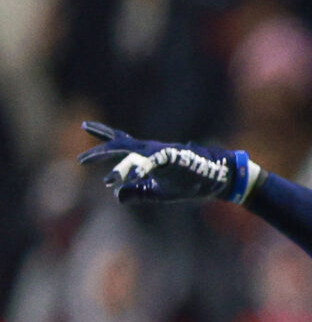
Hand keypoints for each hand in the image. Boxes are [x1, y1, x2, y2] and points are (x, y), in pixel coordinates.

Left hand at [76, 123, 257, 205]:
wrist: (219, 178)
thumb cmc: (191, 183)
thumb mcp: (159, 192)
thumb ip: (138, 192)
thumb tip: (117, 196)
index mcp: (147, 155)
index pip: (121, 141)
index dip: (103, 133)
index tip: (85, 125)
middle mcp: (151, 149)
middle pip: (121, 145)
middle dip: (101, 153)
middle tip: (82, 161)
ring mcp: (162, 152)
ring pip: (135, 155)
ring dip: (121, 169)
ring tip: (108, 182)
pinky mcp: (173, 158)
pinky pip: (153, 162)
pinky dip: (141, 169)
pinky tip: (132, 178)